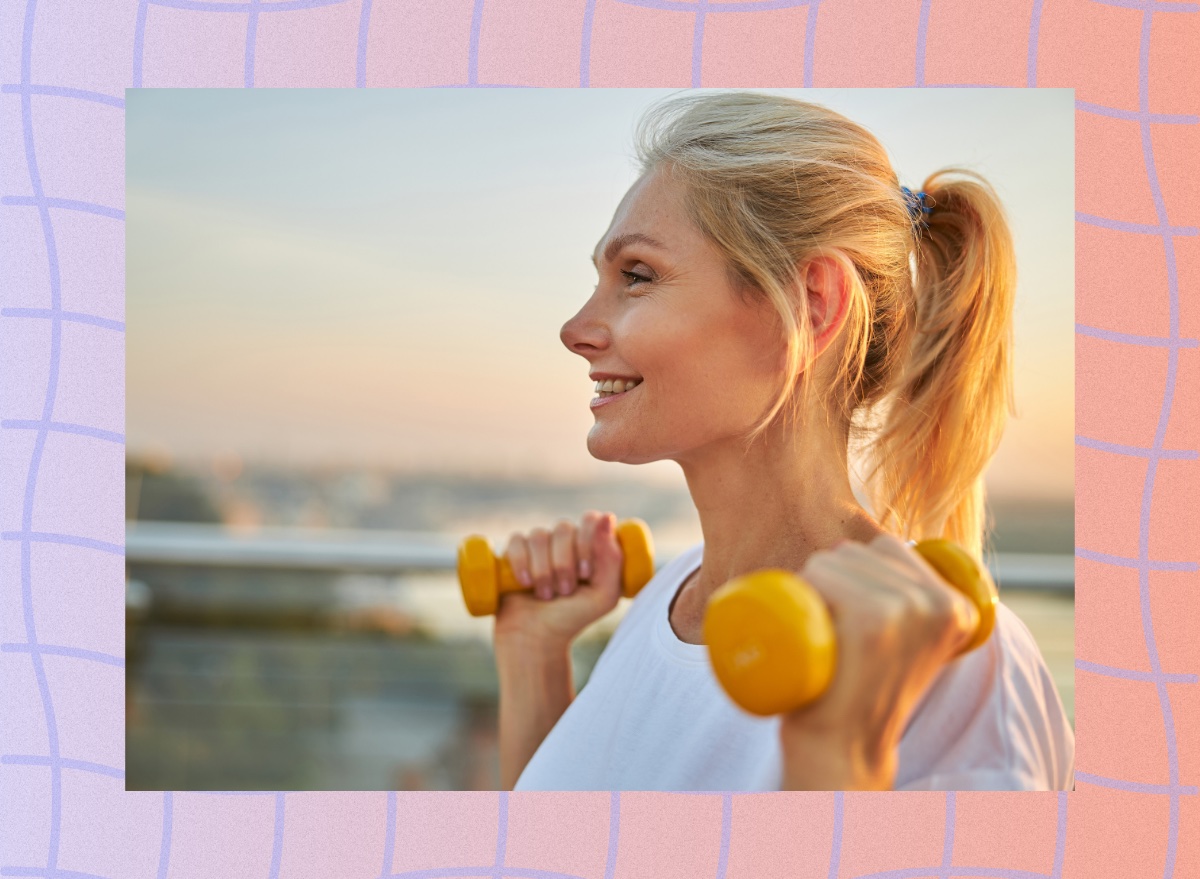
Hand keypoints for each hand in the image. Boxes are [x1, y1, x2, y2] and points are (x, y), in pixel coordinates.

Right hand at [492, 510, 625, 648]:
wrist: (537, 638)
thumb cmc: (574, 617)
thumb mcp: (604, 595)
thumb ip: (612, 559)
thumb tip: (607, 517)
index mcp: (589, 545)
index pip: (590, 520)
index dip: (587, 542)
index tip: (585, 574)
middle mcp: (564, 540)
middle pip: (564, 528)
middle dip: (564, 563)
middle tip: (566, 591)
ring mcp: (539, 545)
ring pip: (539, 535)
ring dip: (544, 570)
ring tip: (546, 595)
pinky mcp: (514, 552)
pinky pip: (516, 541)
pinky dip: (521, 562)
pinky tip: (525, 583)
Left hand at [777, 533, 980, 789]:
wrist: (843, 747)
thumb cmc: (863, 688)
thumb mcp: (909, 641)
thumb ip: (912, 600)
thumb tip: (888, 546)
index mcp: (956, 606)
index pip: (888, 547)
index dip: (856, 576)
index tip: (858, 624)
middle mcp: (939, 602)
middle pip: (855, 551)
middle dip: (832, 581)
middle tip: (838, 636)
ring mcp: (906, 609)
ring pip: (830, 560)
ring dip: (812, 588)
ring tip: (827, 637)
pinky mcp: (872, 619)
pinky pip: (819, 573)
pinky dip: (803, 592)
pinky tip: (815, 631)